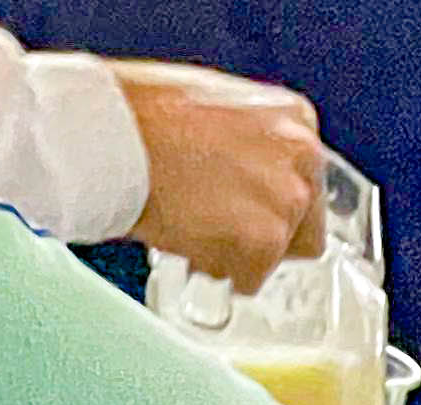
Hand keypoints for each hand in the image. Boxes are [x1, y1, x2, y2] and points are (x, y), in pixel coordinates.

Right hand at [114, 63, 322, 288]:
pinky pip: (247, 279)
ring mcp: (286, 201)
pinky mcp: (264, 243)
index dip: (273, 207)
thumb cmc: (143, 113)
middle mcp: (303, 158)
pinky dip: (216, 268)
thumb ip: (249, 144)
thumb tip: (250, 177)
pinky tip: (186, 237)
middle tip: (221, 228)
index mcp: (294, 118)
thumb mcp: (214, 108)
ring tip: (190, 223)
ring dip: (234, 254)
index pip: (308, 187)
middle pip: (302, 232)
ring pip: (273, 259)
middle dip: (262, 238)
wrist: (112, 131)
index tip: (248, 211)